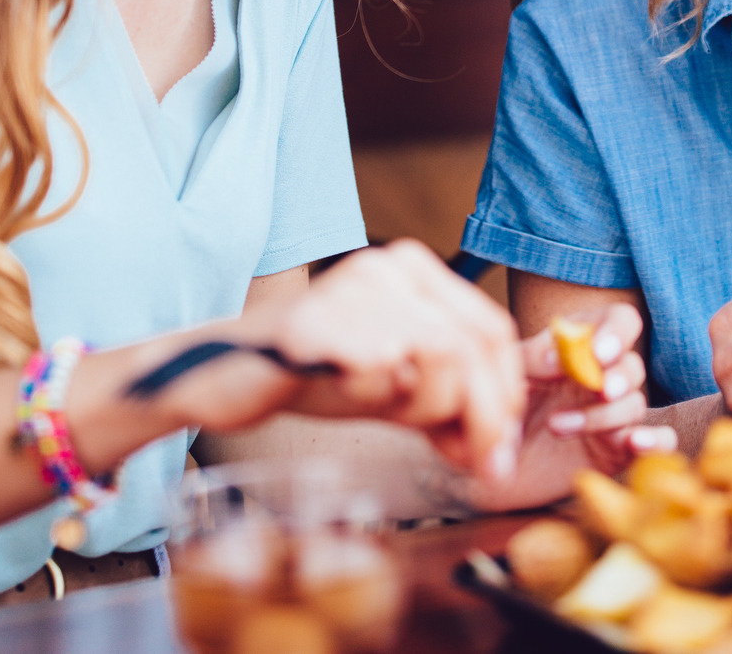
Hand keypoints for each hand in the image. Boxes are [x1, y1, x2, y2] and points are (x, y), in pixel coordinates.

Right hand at [164, 241, 526, 480]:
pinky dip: (379, 401)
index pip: (492, 330)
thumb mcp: (396, 388)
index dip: (505, 394)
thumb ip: (448, 407)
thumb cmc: (316, 376)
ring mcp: (353, 290)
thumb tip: (499, 453)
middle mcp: (388, 267)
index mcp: (414, 270)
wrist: (226, 373)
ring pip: (442, 359)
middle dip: (483, 417)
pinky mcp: (320, 324)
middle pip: (474, 346)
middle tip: (474, 463)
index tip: (496, 446)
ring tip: (393, 416)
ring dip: (430, 409)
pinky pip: (383, 372)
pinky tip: (352, 397)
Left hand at [463, 302, 676, 513]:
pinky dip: (656, 440)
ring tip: (556, 427)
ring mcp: (613, 415)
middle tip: (600, 390)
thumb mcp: (508, 375)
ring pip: (635, 405)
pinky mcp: (618, 450)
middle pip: (632, 366)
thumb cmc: (500, 407)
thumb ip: (532, 357)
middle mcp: (603, 377)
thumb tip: (561, 355)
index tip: (599, 352)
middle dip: (617, 377)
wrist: (490, 464)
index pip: (620, 321)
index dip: (617, 333)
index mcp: (583, 346)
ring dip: (602, 416)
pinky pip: (658, 440)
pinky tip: (636, 443)